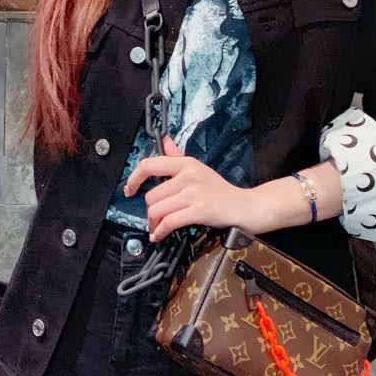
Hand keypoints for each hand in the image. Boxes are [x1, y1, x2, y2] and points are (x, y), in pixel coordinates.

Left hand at [123, 135, 279, 241]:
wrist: (245, 207)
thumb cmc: (221, 191)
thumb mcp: (199, 169)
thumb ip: (178, 156)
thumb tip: (164, 140)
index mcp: (187, 163)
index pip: (150, 165)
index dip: (134, 178)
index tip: (130, 189)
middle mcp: (188, 175)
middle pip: (152, 195)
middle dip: (150, 211)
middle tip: (155, 219)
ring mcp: (194, 192)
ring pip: (157, 209)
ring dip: (154, 223)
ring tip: (158, 228)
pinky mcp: (199, 210)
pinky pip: (169, 222)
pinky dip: (160, 231)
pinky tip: (159, 235)